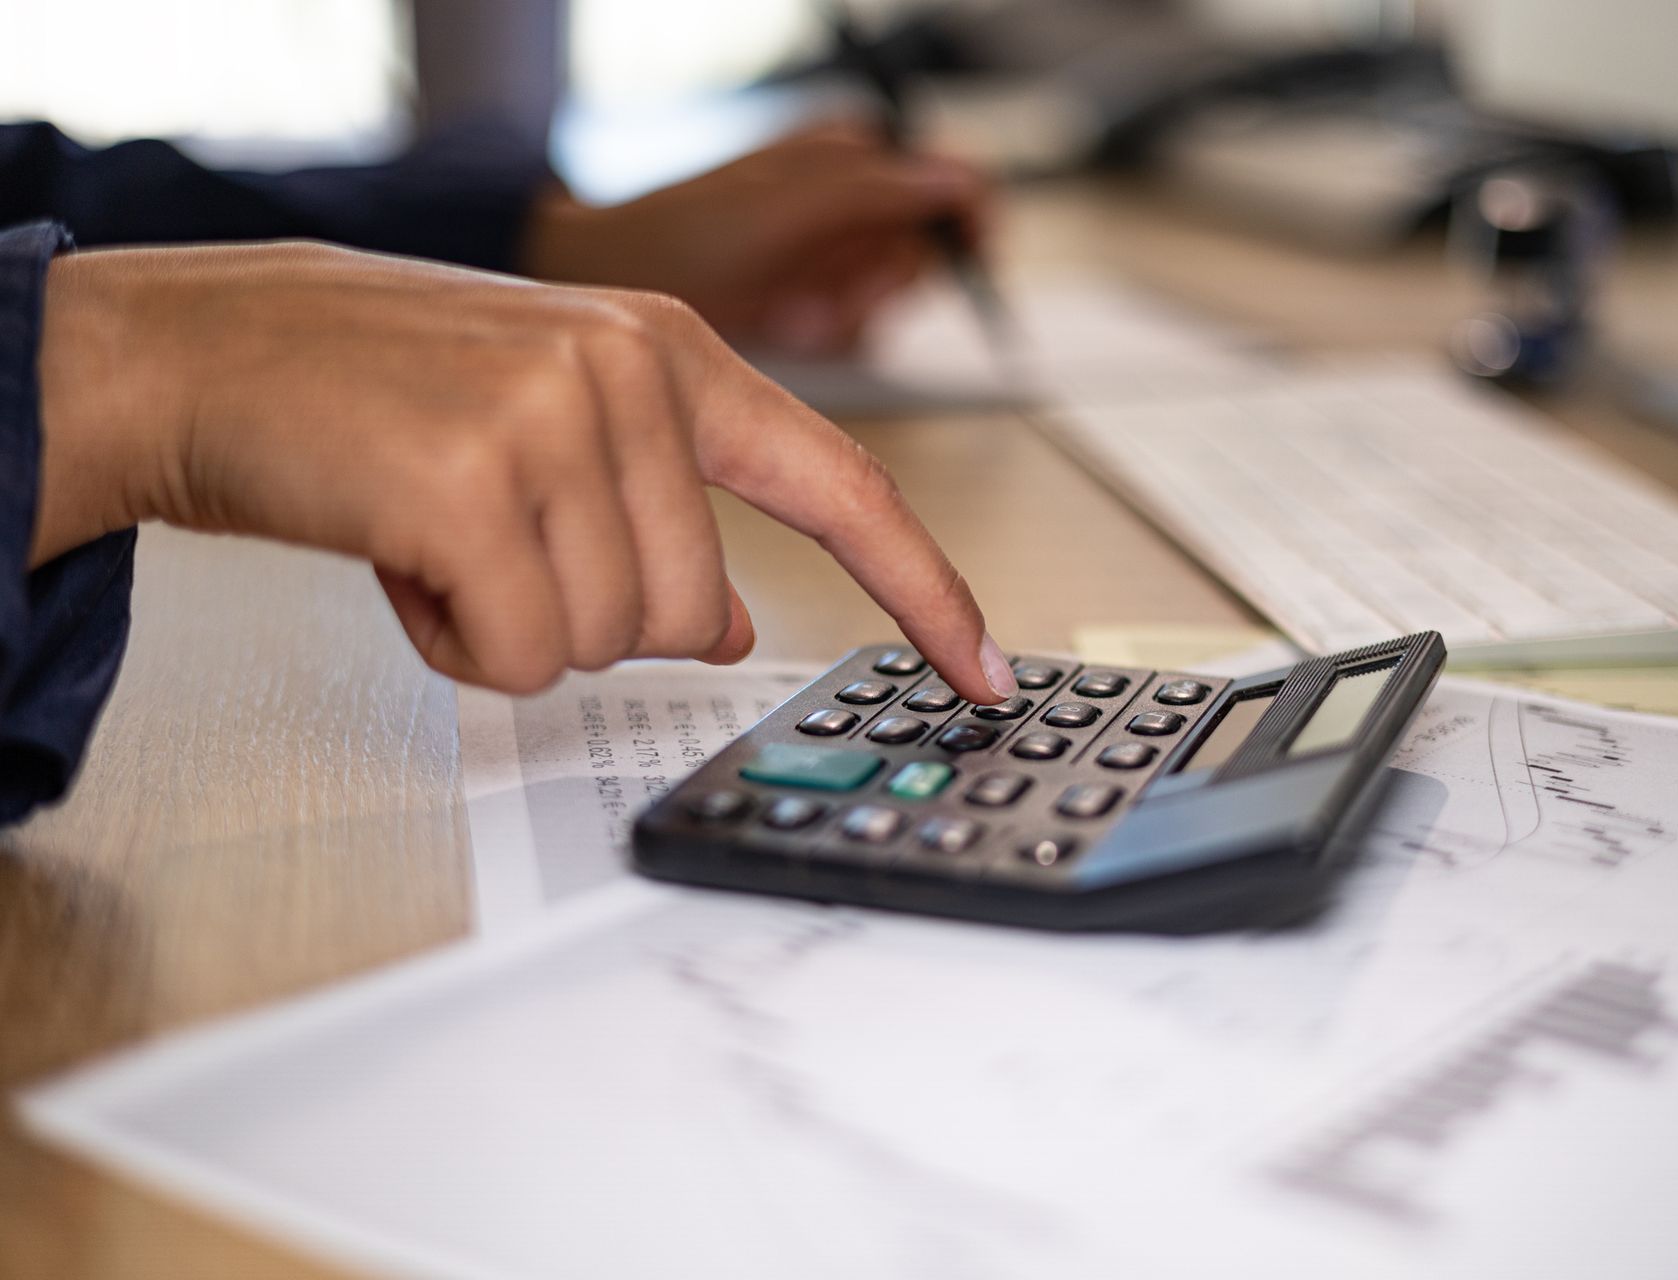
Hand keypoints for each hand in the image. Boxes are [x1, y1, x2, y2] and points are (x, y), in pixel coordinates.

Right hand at [34, 241, 1017, 701]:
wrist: (204, 350)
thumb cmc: (377, 398)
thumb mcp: (550, 429)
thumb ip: (660, 515)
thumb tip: (728, 628)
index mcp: (668, 354)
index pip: (840, 485)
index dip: (921, 589)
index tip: (981, 667)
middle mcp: (631, 370)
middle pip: (691, 613)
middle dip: (585, 616)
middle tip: (491, 542)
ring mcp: (557, 414)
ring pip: (607, 643)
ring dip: (511, 627)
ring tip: (438, 536)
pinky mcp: (475, 478)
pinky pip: (518, 658)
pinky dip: (454, 645)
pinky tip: (404, 562)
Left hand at [520, 122, 989, 354]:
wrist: (621, 279)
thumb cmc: (687, 230)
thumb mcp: (791, 204)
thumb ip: (881, 189)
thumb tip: (962, 182)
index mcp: (857, 152)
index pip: (954, 182)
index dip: (964, 223)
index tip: (966, 255)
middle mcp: (853, 200)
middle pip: (923, 254)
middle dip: (876, 283)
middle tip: (826, 289)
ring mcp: (835, 252)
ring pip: (888, 299)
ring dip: (841, 311)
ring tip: (789, 302)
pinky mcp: (816, 298)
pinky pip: (852, 328)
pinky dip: (820, 331)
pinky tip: (781, 316)